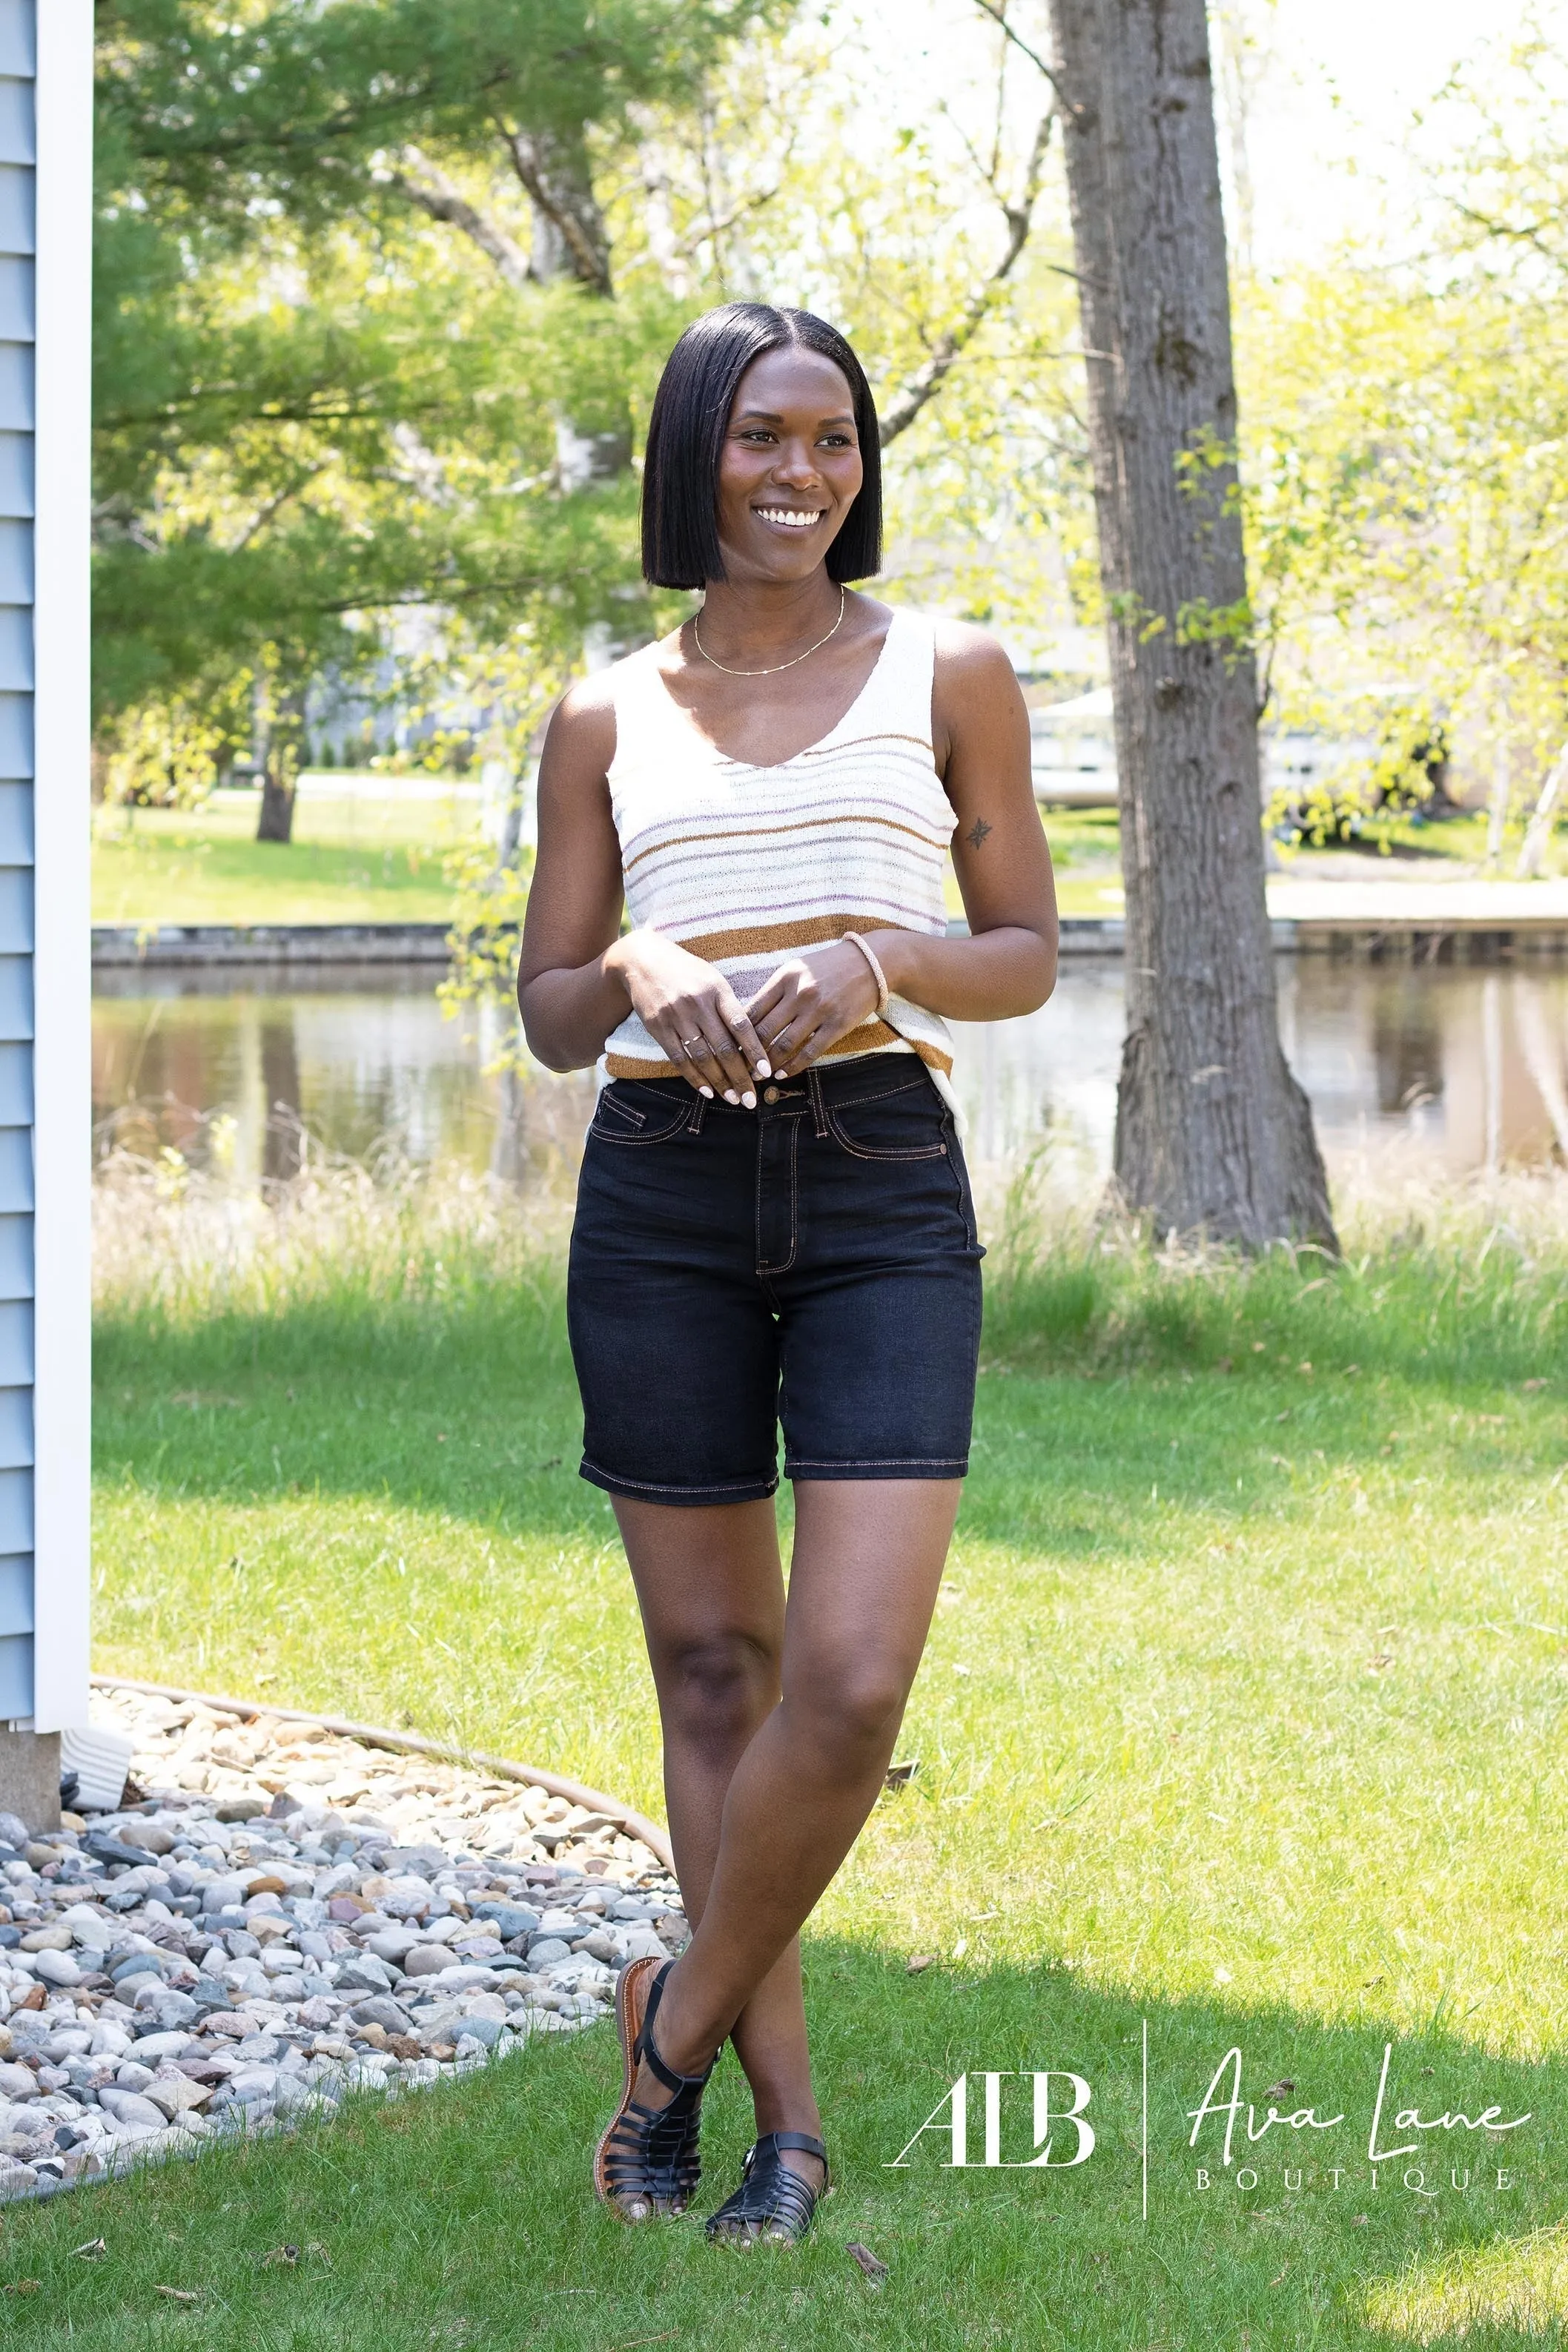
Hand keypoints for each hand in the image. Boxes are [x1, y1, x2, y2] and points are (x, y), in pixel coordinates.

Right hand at [608, 931, 769, 1102]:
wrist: (642, 961)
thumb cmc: (687, 972)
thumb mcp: (713, 980)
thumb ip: (729, 1007)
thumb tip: (750, 1043)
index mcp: (716, 990)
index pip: (741, 1025)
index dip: (754, 1050)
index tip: (766, 1072)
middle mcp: (697, 1004)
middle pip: (723, 1048)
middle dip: (739, 1077)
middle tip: (751, 1099)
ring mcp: (676, 1017)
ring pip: (702, 1058)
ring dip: (719, 1082)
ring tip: (733, 1099)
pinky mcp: (658, 1028)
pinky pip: (679, 1059)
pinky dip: (694, 1078)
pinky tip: (707, 1091)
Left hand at [743, 941, 881, 1077]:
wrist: (870, 962)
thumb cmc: (827, 967)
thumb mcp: (796, 969)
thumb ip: (774, 991)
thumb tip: (747, 1019)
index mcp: (785, 977)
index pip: (752, 1010)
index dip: (736, 1033)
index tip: (727, 1048)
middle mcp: (800, 993)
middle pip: (764, 1031)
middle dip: (748, 1054)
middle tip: (737, 1068)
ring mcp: (819, 1010)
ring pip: (784, 1045)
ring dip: (767, 1064)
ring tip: (757, 1076)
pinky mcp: (837, 1025)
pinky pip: (809, 1052)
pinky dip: (792, 1066)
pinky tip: (781, 1073)